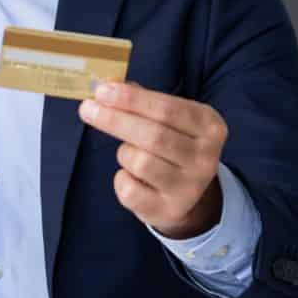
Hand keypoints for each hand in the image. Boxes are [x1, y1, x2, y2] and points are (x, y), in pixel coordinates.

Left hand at [78, 81, 227, 238]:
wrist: (188, 195)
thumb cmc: (172, 146)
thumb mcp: (169, 119)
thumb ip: (141, 101)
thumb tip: (107, 87)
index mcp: (210, 127)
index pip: (167, 108)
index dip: (132, 99)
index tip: (102, 91)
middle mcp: (205, 158)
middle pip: (153, 135)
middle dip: (115, 120)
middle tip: (87, 109)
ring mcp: (190, 188)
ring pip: (140, 163)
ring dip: (124, 152)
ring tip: (129, 152)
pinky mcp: (170, 210)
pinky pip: (130, 191)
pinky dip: (122, 179)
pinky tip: (131, 176)